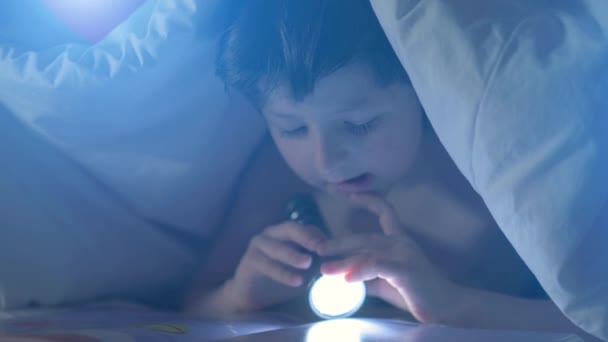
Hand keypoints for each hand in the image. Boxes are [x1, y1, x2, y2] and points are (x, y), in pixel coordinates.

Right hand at [223, 221, 327, 311]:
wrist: (254, 295)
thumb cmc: (282, 279)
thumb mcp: (303, 270)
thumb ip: (316, 264)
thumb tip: (336, 264)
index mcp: (287, 232)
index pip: (305, 228)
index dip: (318, 236)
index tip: (331, 248)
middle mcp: (272, 234)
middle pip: (289, 228)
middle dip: (305, 237)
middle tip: (319, 248)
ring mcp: (259, 244)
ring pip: (276, 247)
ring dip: (292, 255)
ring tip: (307, 263)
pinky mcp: (249, 260)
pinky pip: (267, 265)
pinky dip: (282, 273)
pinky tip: (296, 281)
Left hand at [316, 193, 461, 323]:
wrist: (443, 306)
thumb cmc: (414, 292)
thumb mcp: (384, 280)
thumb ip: (366, 273)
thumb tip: (342, 273)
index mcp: (399, 240)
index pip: (385, 212)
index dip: (369, 200)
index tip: (351, 194)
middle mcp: (400, 242)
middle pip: (363, 238)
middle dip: (339, 243)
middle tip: (319, 249)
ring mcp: (403, 254)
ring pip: (366, 253)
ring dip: (343, 262)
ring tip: (325, 268)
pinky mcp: (404, 269)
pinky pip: (377, 266)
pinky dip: (360, 271)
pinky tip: (347, 279)